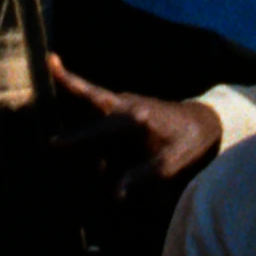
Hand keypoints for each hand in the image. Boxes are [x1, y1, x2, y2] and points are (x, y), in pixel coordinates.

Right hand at [46, 54, 225, 200]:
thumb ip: (142, 177)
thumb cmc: (188, 144)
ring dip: (79, 98)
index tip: (53, 143)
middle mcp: (128, 105)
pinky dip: (91, 110)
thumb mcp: (170, 165)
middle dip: (70, 80)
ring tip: (63, 77)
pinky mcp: (126, 104)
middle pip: (93, 95)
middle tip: (51, 61)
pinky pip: (102, 106)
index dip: (77, 140)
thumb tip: (115, 194)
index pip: (100, 130)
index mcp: (137, 119)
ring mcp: (126, 101)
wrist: (205, 122)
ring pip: (97, 105)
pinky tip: (80, 94)